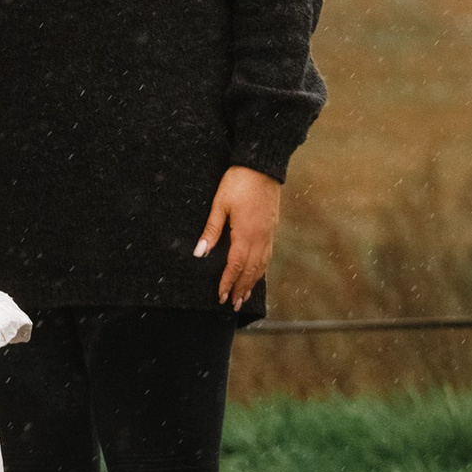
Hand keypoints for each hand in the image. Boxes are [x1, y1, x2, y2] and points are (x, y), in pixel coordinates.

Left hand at [195, 166, 282, 309]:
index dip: (228, 282)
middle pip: (250, 270)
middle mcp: (260, 237)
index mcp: (245, 234)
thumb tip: (200, 253)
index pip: (235, 265)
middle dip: (241, 288)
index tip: (221, 296)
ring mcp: (269, 233)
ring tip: (244, 296)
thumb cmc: (238, 182)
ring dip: (252, 282)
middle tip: (233, 305)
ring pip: (262, 264)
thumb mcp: (219, 204)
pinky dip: (262, 269)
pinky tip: (258, 273)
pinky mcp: (272, 227)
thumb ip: (210, 230)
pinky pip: (267, 254)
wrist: (262, 165)